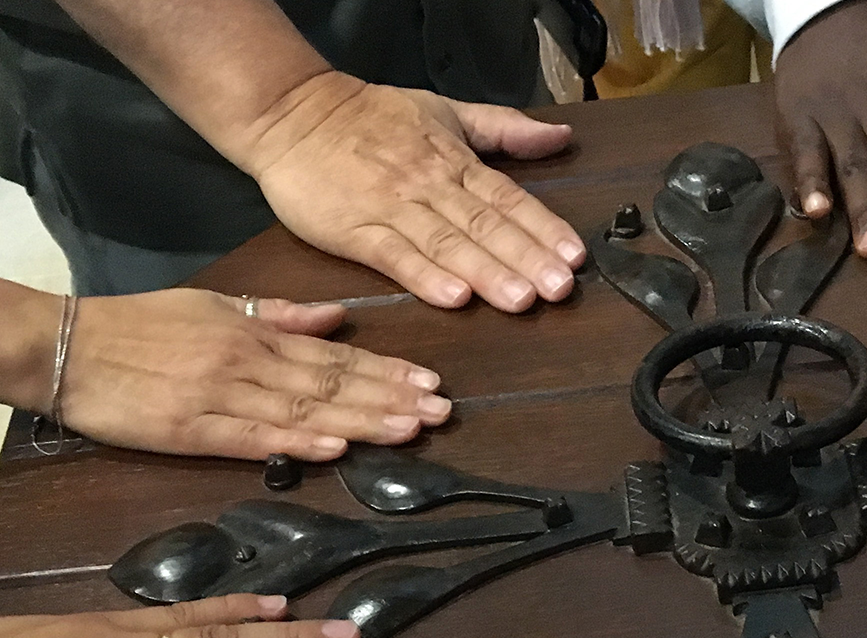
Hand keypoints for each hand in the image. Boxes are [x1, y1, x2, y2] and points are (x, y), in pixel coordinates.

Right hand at [56, 290, 450, 460]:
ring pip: (303, 408)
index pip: (334, 356)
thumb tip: (337, 317)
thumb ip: (276, 314)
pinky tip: (334, 446)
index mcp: (252, 333)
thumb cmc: (135, 327)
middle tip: (441, 411)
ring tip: (410, 429)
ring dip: (361, 419)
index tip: (431, 384)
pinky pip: (252, 436)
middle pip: (331, 383)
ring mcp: (218, 396)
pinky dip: (296, 440)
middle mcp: (246, 362)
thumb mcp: (212, 305)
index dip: (386, 371)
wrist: (61, 346)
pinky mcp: (188, 429)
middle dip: (390, 398)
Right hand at [247, 73, 584, 312]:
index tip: (574, 255)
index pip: (508, 197)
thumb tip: (560, 136)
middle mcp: (429, 185)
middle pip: (486, 225)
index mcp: (454, 160)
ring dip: (487, 272)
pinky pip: (395, 257)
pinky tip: (454, 297)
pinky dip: (424, 276)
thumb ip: (503, 129)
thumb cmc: (369, 117)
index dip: (543, 227)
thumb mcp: (444, 110)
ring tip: (521, 299)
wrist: (291, 113)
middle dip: (526, 257)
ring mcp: (391, 209)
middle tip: (560, 288)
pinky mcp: (354, 231)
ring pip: (447, 243)